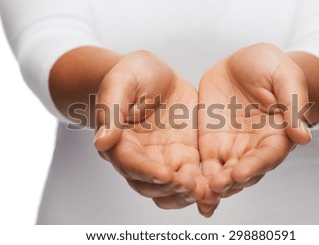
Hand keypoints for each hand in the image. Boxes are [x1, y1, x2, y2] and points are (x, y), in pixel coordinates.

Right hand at [94, 51, 208, 208]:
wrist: (153, 75)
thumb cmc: (131, 75)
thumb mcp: (121, 82)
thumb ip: (111, 111)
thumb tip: (102, 142)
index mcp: (121, 142)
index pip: (131, 163)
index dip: (147, 172)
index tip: (165, 176)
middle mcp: (142, 157)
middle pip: (151, 184)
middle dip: (170, 189)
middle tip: (189, 185)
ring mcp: (164, 159)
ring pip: (171, 189)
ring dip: (186, 194)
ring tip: (205, 192)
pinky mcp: (185, 155)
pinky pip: (193, 177)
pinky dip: (203, 187)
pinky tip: (216, 190)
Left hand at [197, 43, 311, 215]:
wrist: (242, 63)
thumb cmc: (270, 66)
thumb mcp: (284, 75)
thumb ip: (292, 104)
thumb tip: (303, 137)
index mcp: (277, 134)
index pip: (268, 156)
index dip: (255, 166)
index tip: (240, 173)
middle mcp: (255, 147)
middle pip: (245, 172)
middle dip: (230, 182)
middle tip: (216, 187)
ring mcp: (232, 147)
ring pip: (223, 174)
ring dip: (213, 187)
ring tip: (201, 196)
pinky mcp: (211, 144)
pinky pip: (205, 165)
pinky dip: (198, 180)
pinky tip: (187, 191)